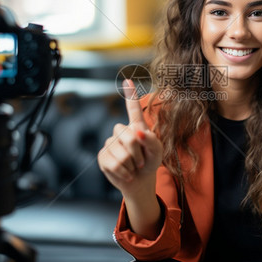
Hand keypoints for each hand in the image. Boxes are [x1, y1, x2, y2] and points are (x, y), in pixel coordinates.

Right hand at [98, 80, 162, 196]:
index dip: (130, 95)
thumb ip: (152, 141)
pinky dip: (124, 172)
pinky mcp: (103, 156)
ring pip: (122, 154)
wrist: (139, 181)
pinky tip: (126, 173)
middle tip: (141, 161)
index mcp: (136, 127)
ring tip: (133, 167)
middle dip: (138, 153)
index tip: (128, 80)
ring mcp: (110, 143)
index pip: (133, 109)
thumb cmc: (150, 162)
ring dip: (132, 165)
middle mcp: (121, 132)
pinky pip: (113, 164)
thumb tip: (138, 132)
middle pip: (130, 137)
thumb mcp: (158, 152)